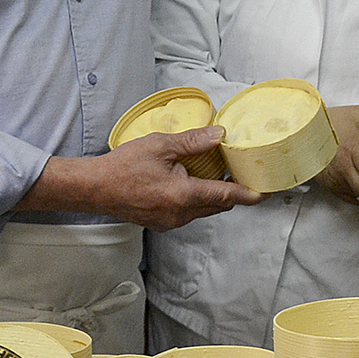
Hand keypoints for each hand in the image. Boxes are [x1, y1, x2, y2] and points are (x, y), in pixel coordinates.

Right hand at [28, 129, 263, 228]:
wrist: (93, 188)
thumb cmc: (123, 166)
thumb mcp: (160, 145)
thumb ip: (193, 141)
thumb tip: (220, 134)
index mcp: (183, 195)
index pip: (226, 196)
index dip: (249, 194)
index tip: (266, 192)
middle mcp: (180, 214)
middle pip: (218, 205)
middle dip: (231, 191)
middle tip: (238, 171)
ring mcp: (171, 221)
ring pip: (204, 210)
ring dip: (212, 194)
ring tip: (212, 171)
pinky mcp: (162, 223)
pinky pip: (188, 212)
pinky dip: (195, 199)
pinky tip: (188, 181)